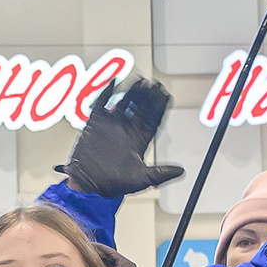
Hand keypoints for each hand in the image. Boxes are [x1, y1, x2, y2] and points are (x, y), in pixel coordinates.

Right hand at [58, 77, 181, 197]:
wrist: (86, 185)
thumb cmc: (112, 184)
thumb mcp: (141, 179)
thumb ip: (160, 173)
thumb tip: (180, 171)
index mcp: (138, 140)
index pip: (152, 119)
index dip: (160, 107)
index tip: (166, 95)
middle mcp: (126, 130)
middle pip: (140, 108)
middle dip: (147, 96)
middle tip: (154, 85)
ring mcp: (111, 125)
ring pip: (124, 102)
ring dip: (131, 92)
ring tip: (139, 82)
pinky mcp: (95, 123)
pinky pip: (101, 103)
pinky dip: (106, 92)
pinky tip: (113, 82)